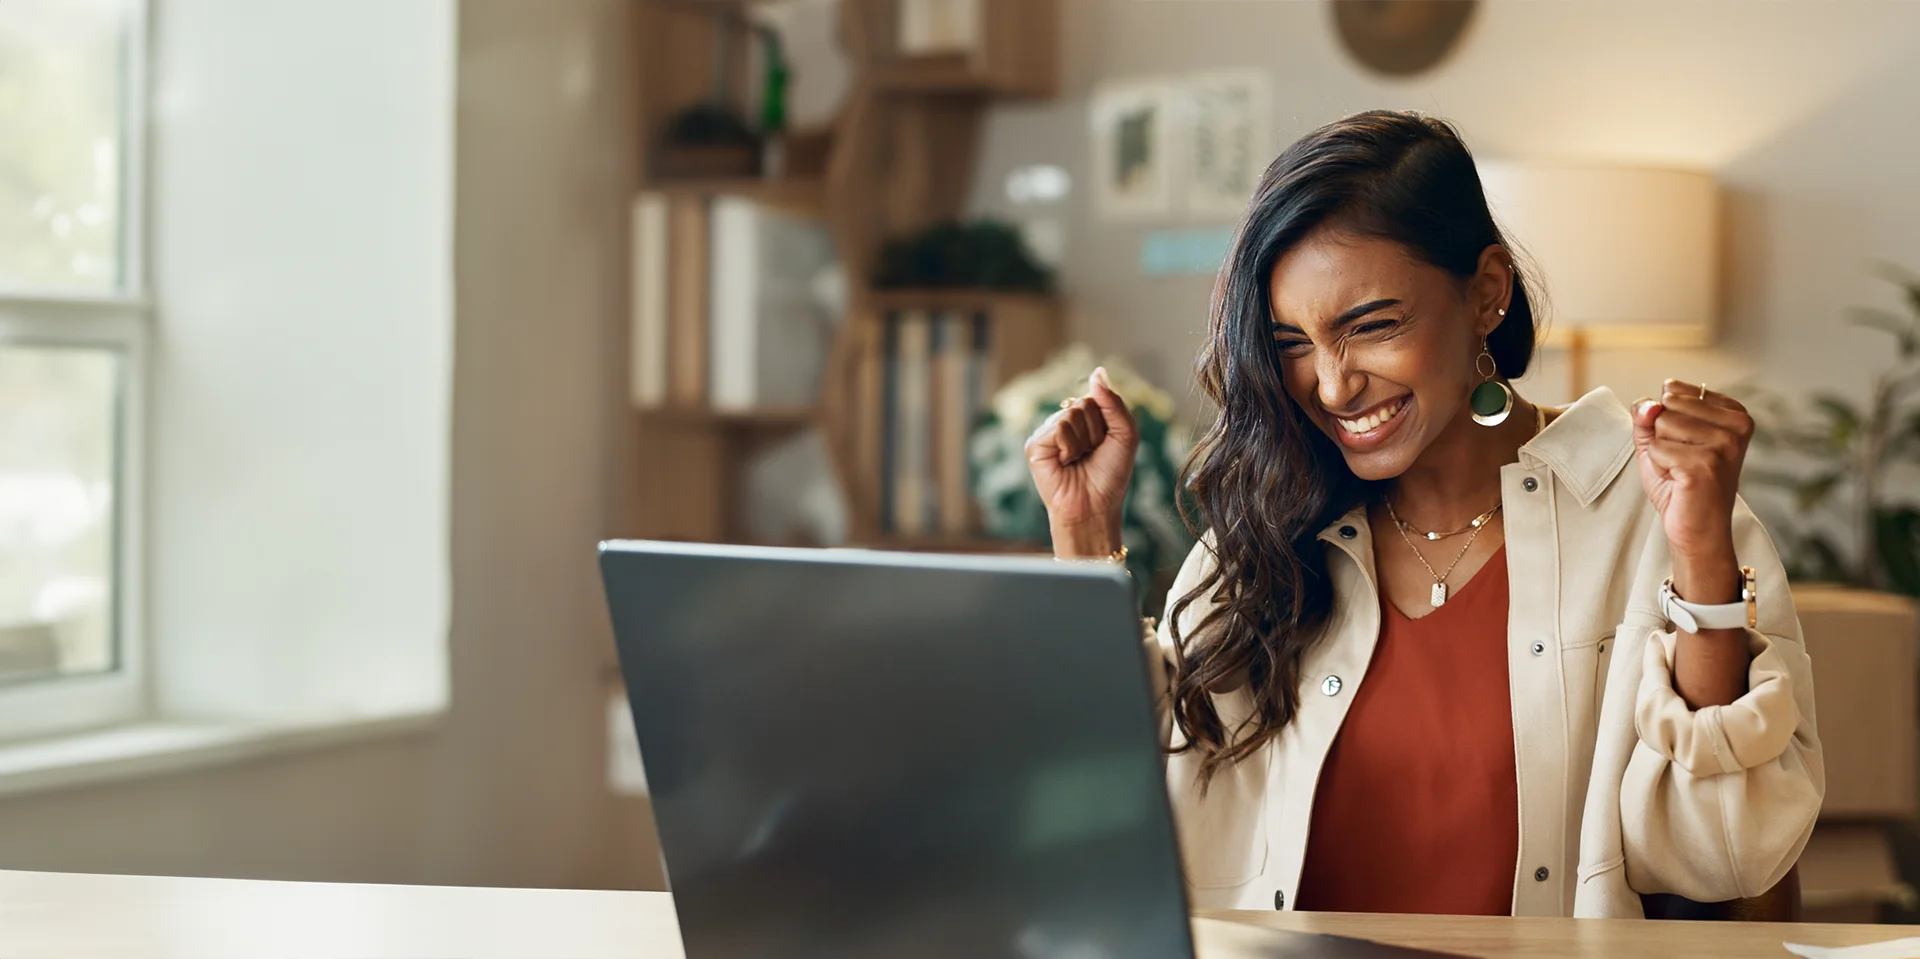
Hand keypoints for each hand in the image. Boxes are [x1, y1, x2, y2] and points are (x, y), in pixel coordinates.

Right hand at [1025, 368, 1138, 557]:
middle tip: (1091, 454)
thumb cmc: (1110, 474)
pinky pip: (1058, 426)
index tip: (1105, 444)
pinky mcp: (1035, 445)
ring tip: (1079, 460)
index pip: (1096, 397)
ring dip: (1084, 441)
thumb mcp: (1125, 434)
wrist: (1095, 505)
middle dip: (1096, 431)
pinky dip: (1069, 447)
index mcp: (1083, 418)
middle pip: (1084, 403)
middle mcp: (1063, 422)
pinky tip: (1065, 463)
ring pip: (1071, 413)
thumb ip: (1113, 402)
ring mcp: (1047, 433)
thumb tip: (1097, 372)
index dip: (1107, 421)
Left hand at [1631, 380, 1754, 600]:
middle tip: (1680, 462)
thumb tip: (1649, 405)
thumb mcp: (1658, 438)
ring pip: (1661, 425)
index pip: (1672, 391)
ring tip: (1680, 471)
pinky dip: (1658, 467)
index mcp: (1733, 412)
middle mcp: (1735, 425)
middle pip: (1666, 406)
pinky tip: (1679, 480)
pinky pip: (1657, 448)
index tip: (1685, 445)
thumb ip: (1647, 413)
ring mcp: (1723, 444)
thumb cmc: (1679, 483)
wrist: (1696, 528)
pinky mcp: (1705, 463)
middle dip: (1661, 436)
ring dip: (1660, 453)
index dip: (1664, 422)